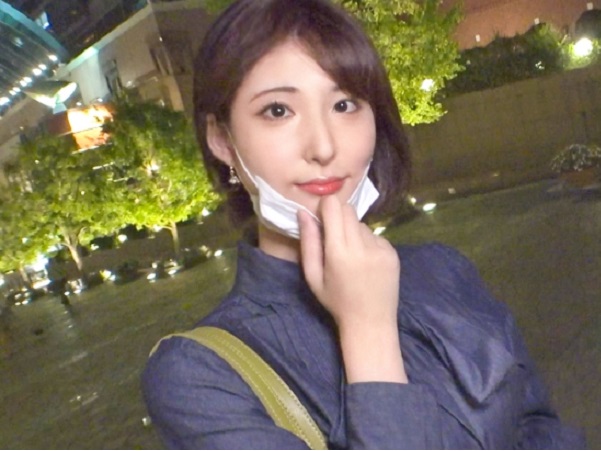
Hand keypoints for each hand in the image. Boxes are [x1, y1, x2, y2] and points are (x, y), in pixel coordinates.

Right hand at [298, 196, 406, 382]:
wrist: (371, 322)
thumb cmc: (336, 301)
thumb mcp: (313, 276)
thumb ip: (308, 243)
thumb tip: (303, 213)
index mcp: (338, 252)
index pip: (334, 207)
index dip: (325, 207)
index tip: (321, 219)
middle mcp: (361, 246)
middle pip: (348, 210)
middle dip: (338, 217)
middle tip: (334, 238)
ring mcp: (380, 248)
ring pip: (361, 223)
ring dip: (353, 232)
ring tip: (351, 256)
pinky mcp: (392, 252)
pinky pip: (375, 235)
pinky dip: (367, 242)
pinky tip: (365, 263)